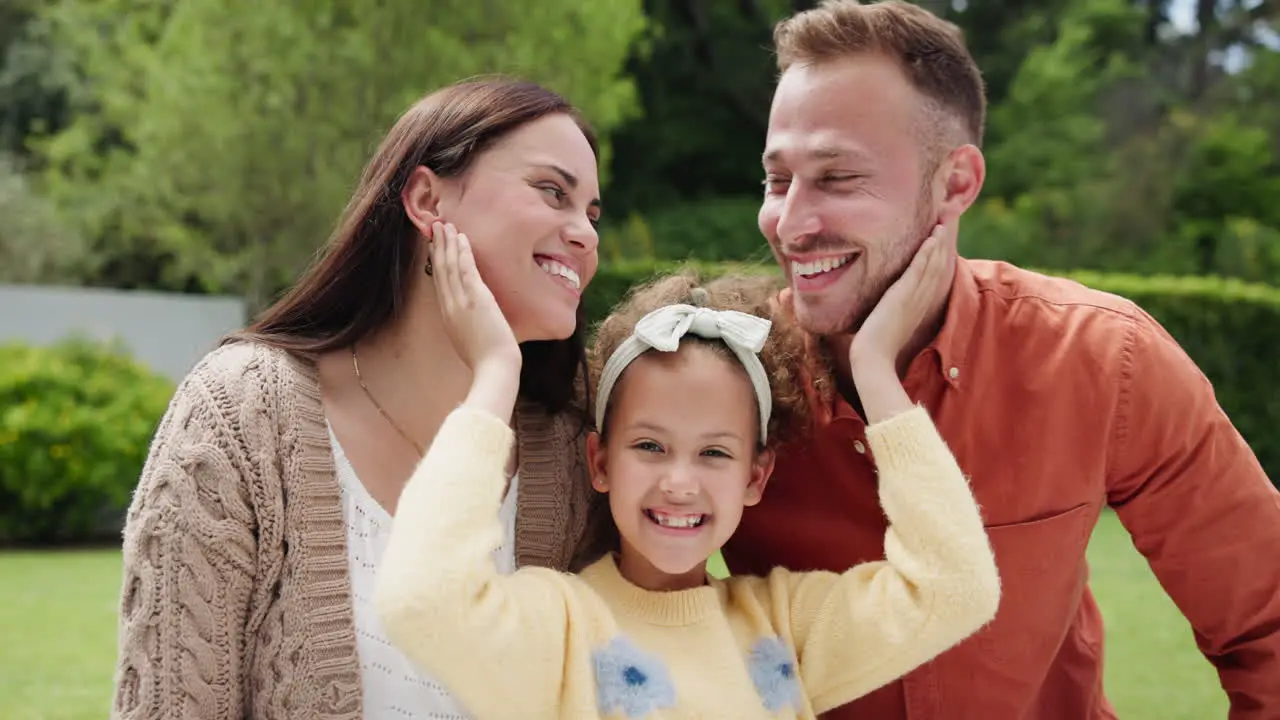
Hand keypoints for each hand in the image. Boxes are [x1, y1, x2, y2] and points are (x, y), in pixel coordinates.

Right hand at [429, 221, 521, 378]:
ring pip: (450, 265)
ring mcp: (461, 301)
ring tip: (445, 225)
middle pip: (440, 269)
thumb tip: (471, 319)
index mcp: (447, 315)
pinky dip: (462, 252)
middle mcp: (450, 305)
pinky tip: (461, 238)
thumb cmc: (486, 360)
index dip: (436, 261)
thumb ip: (465, 325)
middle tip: (436, 226)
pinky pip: (465, 269)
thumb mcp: (468, 341)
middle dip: (438, 246)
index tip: (435, 245)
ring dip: (448, 243)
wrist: (494, 368)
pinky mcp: (475, 298)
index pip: (439, 282)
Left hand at [849, 222, 954, 372]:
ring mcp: (913, 298)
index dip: (938, 262)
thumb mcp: (885, 327)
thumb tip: (882, 312)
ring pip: (931, 267)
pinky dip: (926, 254)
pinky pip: (918, 270)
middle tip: (946, 227)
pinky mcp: (903, 296)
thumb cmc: (875, 349)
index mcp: (917, 308)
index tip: (941, 245)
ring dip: (937, 246)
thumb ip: (889, 317)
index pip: (933, 280)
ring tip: (941, 227)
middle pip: (937, 270)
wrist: (872, 359)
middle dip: (942, 248)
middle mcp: (920, 302)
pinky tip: (931, 240)